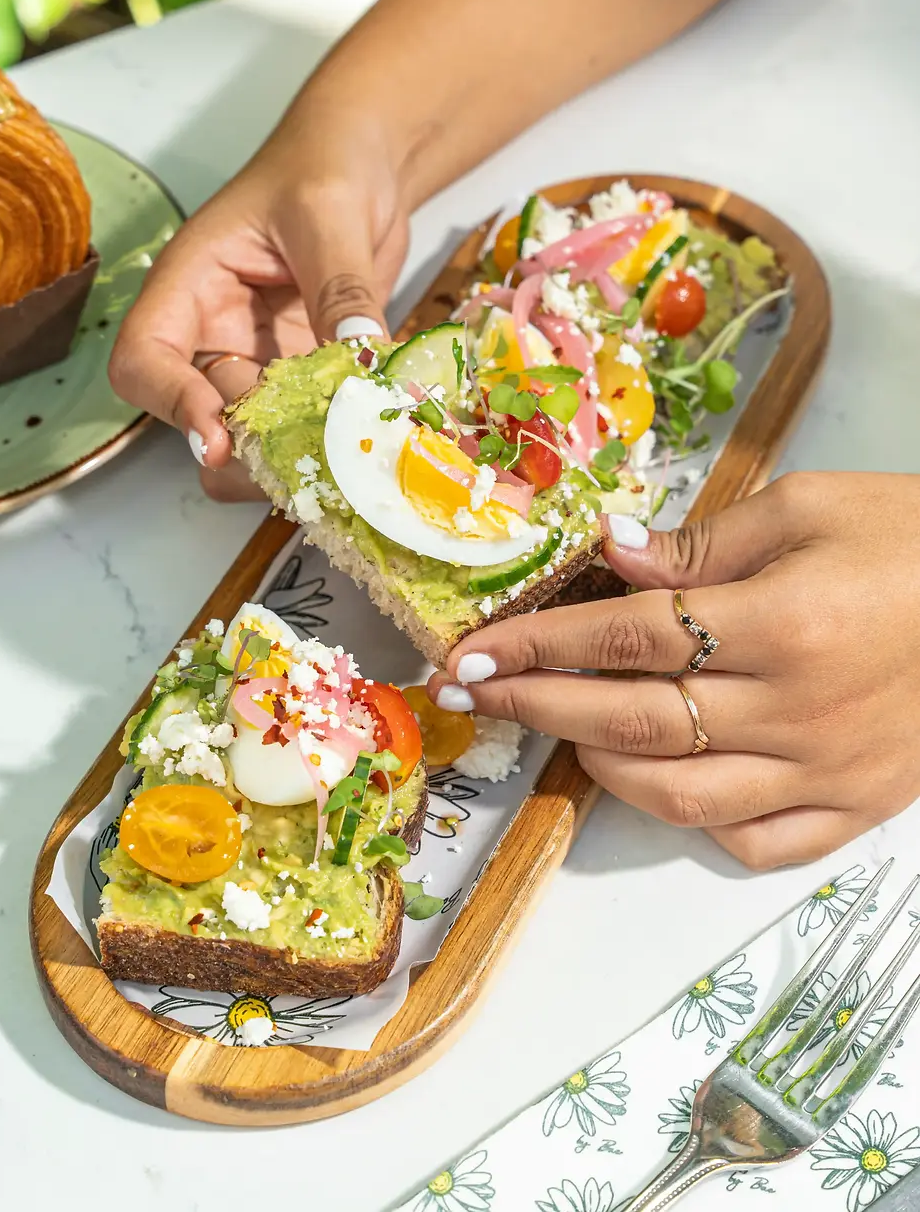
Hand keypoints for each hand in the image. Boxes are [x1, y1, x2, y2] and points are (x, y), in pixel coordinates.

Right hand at [109, 108, 407, 499]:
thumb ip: (340, 288)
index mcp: (190, 284)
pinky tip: (374, 443)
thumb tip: (360, 359)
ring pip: (254, 433)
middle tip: (303, 465)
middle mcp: (213, 331)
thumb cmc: (325, 165)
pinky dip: (336, 439)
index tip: (217, 438)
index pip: (143, 359)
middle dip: (244, 448)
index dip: (171, 404)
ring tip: (347, 460)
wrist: (368, 164)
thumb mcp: (330, 214)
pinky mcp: (305, 375)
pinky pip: (309, 422)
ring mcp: (259, 358)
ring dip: (293, 453)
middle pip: (199, 414)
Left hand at [427, 473, 919, 868]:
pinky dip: (698, 823)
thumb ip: (704, 542)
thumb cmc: (914, 537)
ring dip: (601, 764)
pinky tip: (663, 785)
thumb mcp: (809, 506)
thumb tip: (610, 555)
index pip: (626, 638)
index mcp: (783, 624)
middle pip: (634, 719)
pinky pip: (760, 842)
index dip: (536, 643)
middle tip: (476, 692)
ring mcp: (827, 770)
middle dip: (538, 703)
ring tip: (559, 727)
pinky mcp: (856, 806)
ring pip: (683, 795)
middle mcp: (797, 711)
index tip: (472, 649)